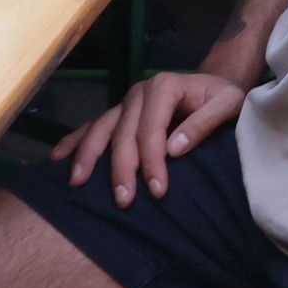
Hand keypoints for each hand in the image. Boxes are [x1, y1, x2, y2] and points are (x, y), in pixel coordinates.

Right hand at [53, 71, 247, 208]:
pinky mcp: (118, 114)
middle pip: (124, 133)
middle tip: (124, 201)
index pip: (152, 128)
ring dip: (89, 157)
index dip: (152, 160)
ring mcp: (125, 103)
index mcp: (165, 86)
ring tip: (78, 183)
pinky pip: (92, 126)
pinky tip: (58, 158)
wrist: (213, 88)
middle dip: (122, 168)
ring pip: (101, 129)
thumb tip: (174, 148)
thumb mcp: (228, 104)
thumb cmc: (222, 99)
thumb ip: (205, 123)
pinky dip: (74, 141)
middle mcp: (139, 92)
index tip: (157, 190)